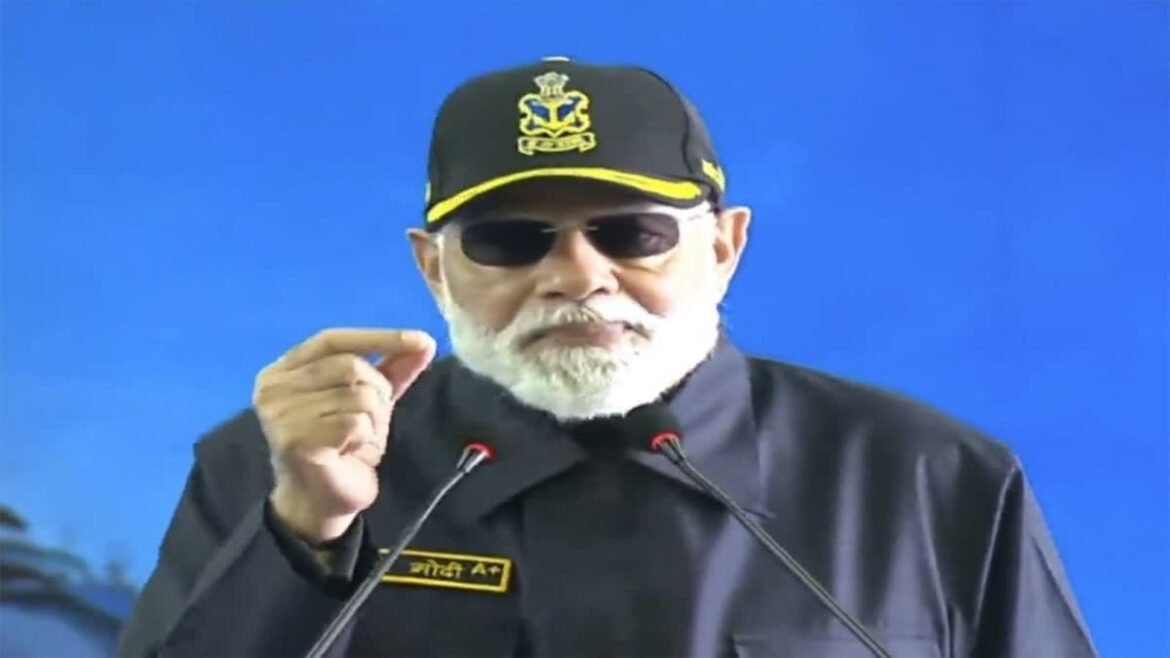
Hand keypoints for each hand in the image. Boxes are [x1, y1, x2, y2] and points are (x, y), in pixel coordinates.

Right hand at [253, 328, 436, 543]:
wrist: (324, 502)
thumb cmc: (342, 446)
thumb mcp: (371, 400)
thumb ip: (393, 369)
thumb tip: (426, 342)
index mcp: (284, 370)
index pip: (333, 339)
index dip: (377, 337)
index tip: (420, 340)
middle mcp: (273, 387)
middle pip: (350, 366)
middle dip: (378, 392)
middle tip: (371, 422)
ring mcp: (280, 414)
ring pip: (357, 395)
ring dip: (373, 421)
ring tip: (356, 441)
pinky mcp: (295, 440)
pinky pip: (354, 423)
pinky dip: (364, 438)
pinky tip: (350, 452)